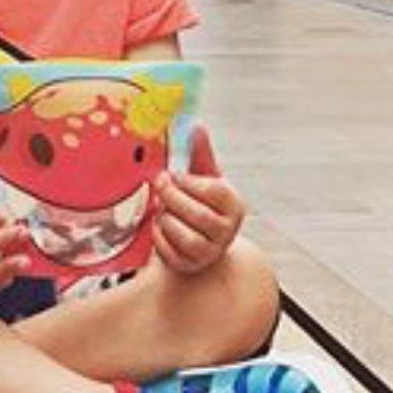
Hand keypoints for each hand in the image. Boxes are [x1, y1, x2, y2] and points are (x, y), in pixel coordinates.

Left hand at [153, 125, 244, 276]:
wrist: (198, 241)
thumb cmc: (200, 202)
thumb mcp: (203, 177)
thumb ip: (200, 153)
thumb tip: (196, 126)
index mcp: (234, 205)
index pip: (214, 190)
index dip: (189, 181)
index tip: (174, 174)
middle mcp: (227, 231)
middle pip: (197, 213)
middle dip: (172, 197)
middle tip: (159, 185)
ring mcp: (210, 252)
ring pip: (183, 235)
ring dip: (166, 218)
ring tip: (162, 208)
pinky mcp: (189, 265)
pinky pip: (168, 250)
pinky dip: (157, 236)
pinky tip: (158, 225)